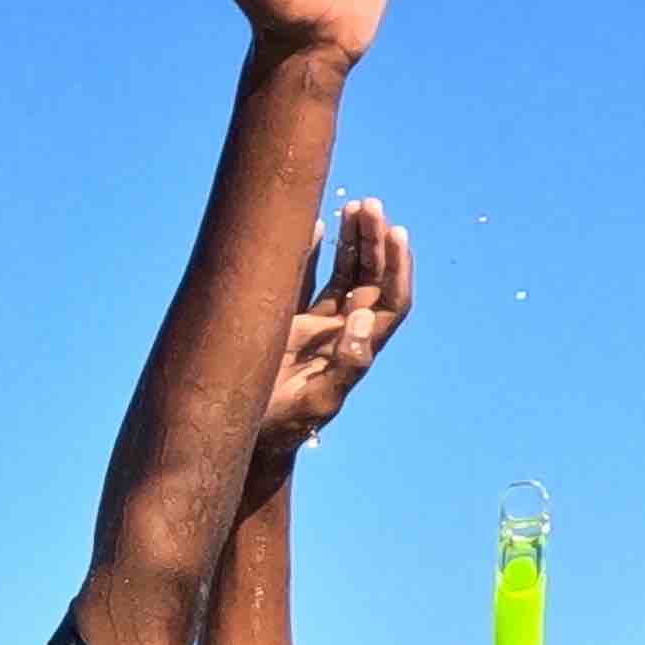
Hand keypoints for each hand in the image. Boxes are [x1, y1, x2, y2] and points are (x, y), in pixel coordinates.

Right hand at [257, 198, 413, 455]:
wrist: (247, 438)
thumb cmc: (283, 427)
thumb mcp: (318, 401)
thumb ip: (347, 364)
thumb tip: (364, 316)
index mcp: (358, 348)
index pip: (390, 299)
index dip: (397, 266)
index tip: (395, 233)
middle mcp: (342, 332)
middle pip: (370, 278)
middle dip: (374, 241)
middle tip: (371, 206)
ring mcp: (317, 326)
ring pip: (344, 273)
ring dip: (353, 241)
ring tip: (356, 206)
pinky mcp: (289, 324)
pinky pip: (307, 280)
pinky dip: (313, 253)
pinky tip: (317, 225)